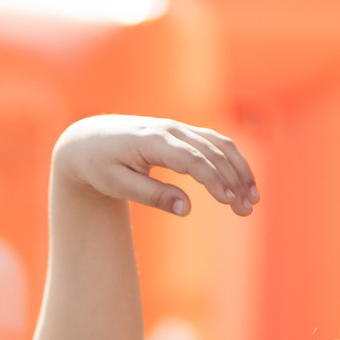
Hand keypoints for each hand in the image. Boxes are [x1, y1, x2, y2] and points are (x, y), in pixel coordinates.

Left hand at [54, 115, 256, 218]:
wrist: (88, 140)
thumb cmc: (99, 166)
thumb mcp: (117, 185)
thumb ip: (153, 196)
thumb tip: (187, 210)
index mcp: (153, 141)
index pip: (193, 159)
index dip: (214, 179)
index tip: (228, 201)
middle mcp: (170, 130)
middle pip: (213, 152)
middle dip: (234, 181)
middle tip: (246, 211)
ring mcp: (178, 128)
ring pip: (220, 144)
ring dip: (240, 170)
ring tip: (252, 200)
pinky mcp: (183, 132)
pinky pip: (215, 142)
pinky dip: (232, 161)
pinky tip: (242, 182)